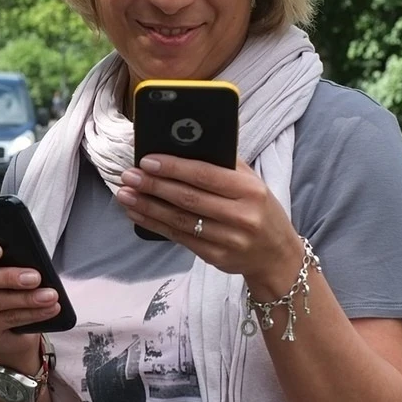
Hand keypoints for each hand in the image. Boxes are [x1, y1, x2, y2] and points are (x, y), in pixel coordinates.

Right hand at [0, 239, 61, 371]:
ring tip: (49, 295)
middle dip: (9, 277)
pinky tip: (48, 308)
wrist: (12, 325)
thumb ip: (11, 259)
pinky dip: (32, 313)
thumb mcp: (8, 267)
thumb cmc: (9, 286)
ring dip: (26, 298)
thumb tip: (31, 259)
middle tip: (35, 277)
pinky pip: (7, 319)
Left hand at [115, 155, 303, 292]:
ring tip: (125, 194)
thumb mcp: (252, 183)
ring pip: (179, 220)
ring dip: (147, 206)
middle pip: (188, 198)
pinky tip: (137, 213)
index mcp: (250, 191)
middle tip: (128, 175)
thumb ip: (224, 165)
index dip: (174, 167)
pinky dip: (154, 224)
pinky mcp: (215, 256)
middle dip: (154, 185)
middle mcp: (241, 216)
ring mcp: (228, 239)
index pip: (206, 175)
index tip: (147, 160)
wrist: (276, 256)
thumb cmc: (259, 210)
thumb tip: (184, 145)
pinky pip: (178, 238)